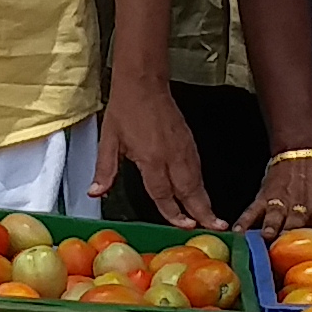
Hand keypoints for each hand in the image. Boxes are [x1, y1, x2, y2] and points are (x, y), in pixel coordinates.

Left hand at [97, 82, 216, 228]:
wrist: (144, 82)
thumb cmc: (126, 108)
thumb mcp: (109, 140)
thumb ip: (105, 170)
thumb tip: (95, 192)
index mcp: (151, 157)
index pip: (164, 193)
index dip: (174, 213)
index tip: (184, 226)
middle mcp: (172, 155)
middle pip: (190, 191)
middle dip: (203, 212)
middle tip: (216, 228)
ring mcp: (183, 148)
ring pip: (198, 181)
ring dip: (206, 201)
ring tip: (215, 219)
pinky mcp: (189, 142)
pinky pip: (198, 169)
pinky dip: (203, 185)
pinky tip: (203, 195)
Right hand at [244, 150, 311, 238]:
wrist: (304, 152)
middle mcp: (301, 210)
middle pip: (296, 228)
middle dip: (292, 241)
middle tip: (286, 256)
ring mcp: (281, 203)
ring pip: (275, 218)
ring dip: (271, 228)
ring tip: (266, 238)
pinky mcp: (265, 198)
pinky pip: (252, 211)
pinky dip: (244, 222)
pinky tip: (237, 233)